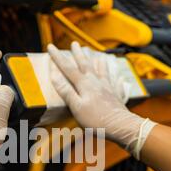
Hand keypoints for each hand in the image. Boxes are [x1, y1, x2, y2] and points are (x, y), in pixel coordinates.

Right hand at [48, 42, 155, 159]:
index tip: (51, 47)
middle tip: (74, 44)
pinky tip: (119, 77)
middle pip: (85, 65)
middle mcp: (96, 82)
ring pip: (101, 70)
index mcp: (84, 84)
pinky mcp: (115, 96)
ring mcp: (107, 87)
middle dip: (78, 54)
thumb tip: (54, 75)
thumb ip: (66, 91)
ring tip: (98, 55)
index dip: (58, 57)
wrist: (120, 125)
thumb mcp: (76, 107)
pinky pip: (116, 83)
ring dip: (98, 62)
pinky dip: (116, 79)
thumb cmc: (96, 119)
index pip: (68, 68)